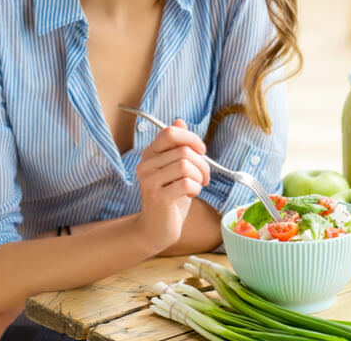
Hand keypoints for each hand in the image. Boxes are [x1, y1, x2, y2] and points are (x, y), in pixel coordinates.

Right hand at [136, 118, 209, 250]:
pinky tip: (191, 195)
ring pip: (185, 165)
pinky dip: (196, 189)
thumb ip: (176, 146)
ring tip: (197, 185)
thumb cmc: (169, 197)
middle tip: (204, 176)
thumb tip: (179, 121)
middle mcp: (146, 165)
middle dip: (202, 163)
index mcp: (150, 155)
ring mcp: (150, 182)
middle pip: (183, 150)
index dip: (191, 138)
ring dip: (200, 176)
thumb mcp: (174, 168)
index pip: (170, 133)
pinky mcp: (158, 198)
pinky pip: (187, 184)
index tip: (201, 150)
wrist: (156, 229)